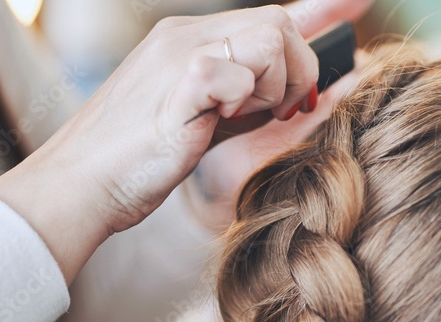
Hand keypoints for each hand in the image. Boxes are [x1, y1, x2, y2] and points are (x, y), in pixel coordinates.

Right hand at [0, 0, 373, 283]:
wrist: (82, 184)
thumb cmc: (140, 160)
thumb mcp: (206, 121)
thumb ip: (249, 101)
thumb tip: (304, 97)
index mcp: (193, 41)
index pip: (268, 16)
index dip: (321, 8)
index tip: (359, 2)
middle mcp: (187, 35)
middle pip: (278, 21)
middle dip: (298, 69)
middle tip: (282, 110)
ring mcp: (181, 53)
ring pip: (268, 37)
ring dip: (273, 85)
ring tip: (240, 116)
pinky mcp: (180, 81)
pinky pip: (238, 70)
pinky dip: (242, 99)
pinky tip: (215, 120)